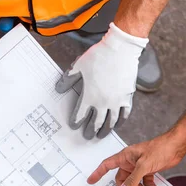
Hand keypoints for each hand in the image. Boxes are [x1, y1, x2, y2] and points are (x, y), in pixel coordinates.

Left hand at [56, 23, 147, 139]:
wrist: (121, 49)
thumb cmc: (100, 56)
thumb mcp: (79, 65)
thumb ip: (68, 79)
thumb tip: (58, 89)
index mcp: (89, 96)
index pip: (80, 115)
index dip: (76, 122)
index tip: (74, 125)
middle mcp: (102, 102)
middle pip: (95, 123)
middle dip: (90, 131)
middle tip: (87, 136)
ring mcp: (116, 102)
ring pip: (109, 123)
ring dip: (104, 131)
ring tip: (100, 136)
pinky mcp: (126, 98)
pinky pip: (123, 115)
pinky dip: (119, 122)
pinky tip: (116, 125)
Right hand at [88, 131, 185, 185]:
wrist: (177, 146)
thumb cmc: (160, 148)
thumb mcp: (144, 166)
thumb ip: (132, 180)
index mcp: (125, 157)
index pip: (107, 165)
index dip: (98, 173)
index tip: (91, 181)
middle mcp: (130, 162)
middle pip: (122, 180)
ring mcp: (139, 166)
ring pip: (134, 183)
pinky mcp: (149, 169)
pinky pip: (145, 181)